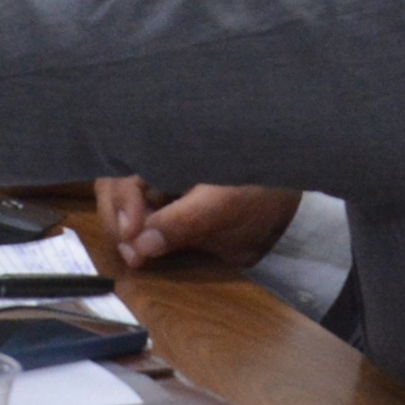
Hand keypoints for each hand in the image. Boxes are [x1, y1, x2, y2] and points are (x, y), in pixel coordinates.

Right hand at [97, 179, 301, 269]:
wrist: (290, 205)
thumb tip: (140, 245)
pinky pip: (139, 217)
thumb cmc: (260, 191)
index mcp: (167, 148)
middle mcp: (155, 160)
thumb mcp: (223, 207)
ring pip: (121, 201)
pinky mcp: (167, 207)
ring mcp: (159, 183)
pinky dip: (135, 235)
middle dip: (118, 220)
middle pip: (114, 184)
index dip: (122, 202)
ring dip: (123, 230)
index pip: (123, 169)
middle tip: (133, 256)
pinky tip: (141, 252)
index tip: (133, 236)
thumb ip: (182, 223)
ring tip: (136, 257)